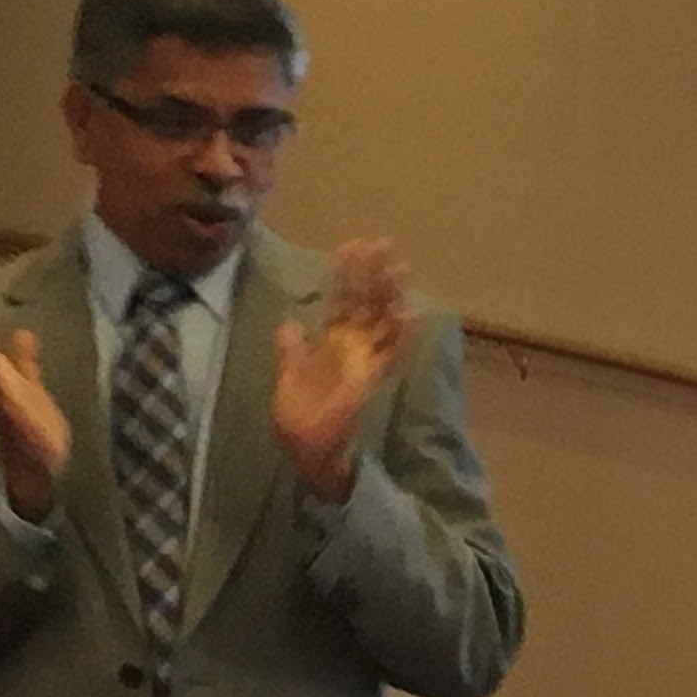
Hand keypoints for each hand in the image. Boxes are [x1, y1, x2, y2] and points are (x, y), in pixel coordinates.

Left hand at [271, 238, 417, 503]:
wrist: (309, 453)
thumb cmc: (299, 420)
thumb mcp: (287, 379)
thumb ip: (291, 351)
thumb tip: (289, 323)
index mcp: (329, 341)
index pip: (340, 299)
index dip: (346, 274)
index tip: (351, 246)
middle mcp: (350, 346)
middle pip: (366, 302)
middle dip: (374, 273)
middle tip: (383, 243)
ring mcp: (363, 360)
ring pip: (382, 320)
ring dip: (391, 296)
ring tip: (399, 269)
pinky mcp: (371, 379)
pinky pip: (390, 353)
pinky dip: (400, 335)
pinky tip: (409, 314)